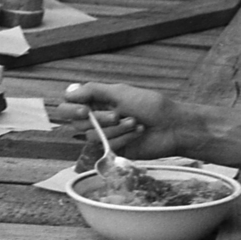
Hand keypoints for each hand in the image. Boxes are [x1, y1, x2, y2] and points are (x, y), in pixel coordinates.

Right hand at [55, 82, 188, 170]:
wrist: (173, 126)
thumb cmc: (151, 106)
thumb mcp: (120, 92)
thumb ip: (92, 91)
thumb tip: (69, 92)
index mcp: (97, 101)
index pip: (68, 105)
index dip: (70, 109)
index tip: (84, 110)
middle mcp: (97, 117)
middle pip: (76, 122)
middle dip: (99, 119)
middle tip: (117, 115)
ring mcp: (105, 134)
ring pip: (91, 135)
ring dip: (115, 129)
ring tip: (134, 122)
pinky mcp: (114, 148)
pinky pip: (106, 146)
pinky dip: (123, 137)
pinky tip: (138, 132)